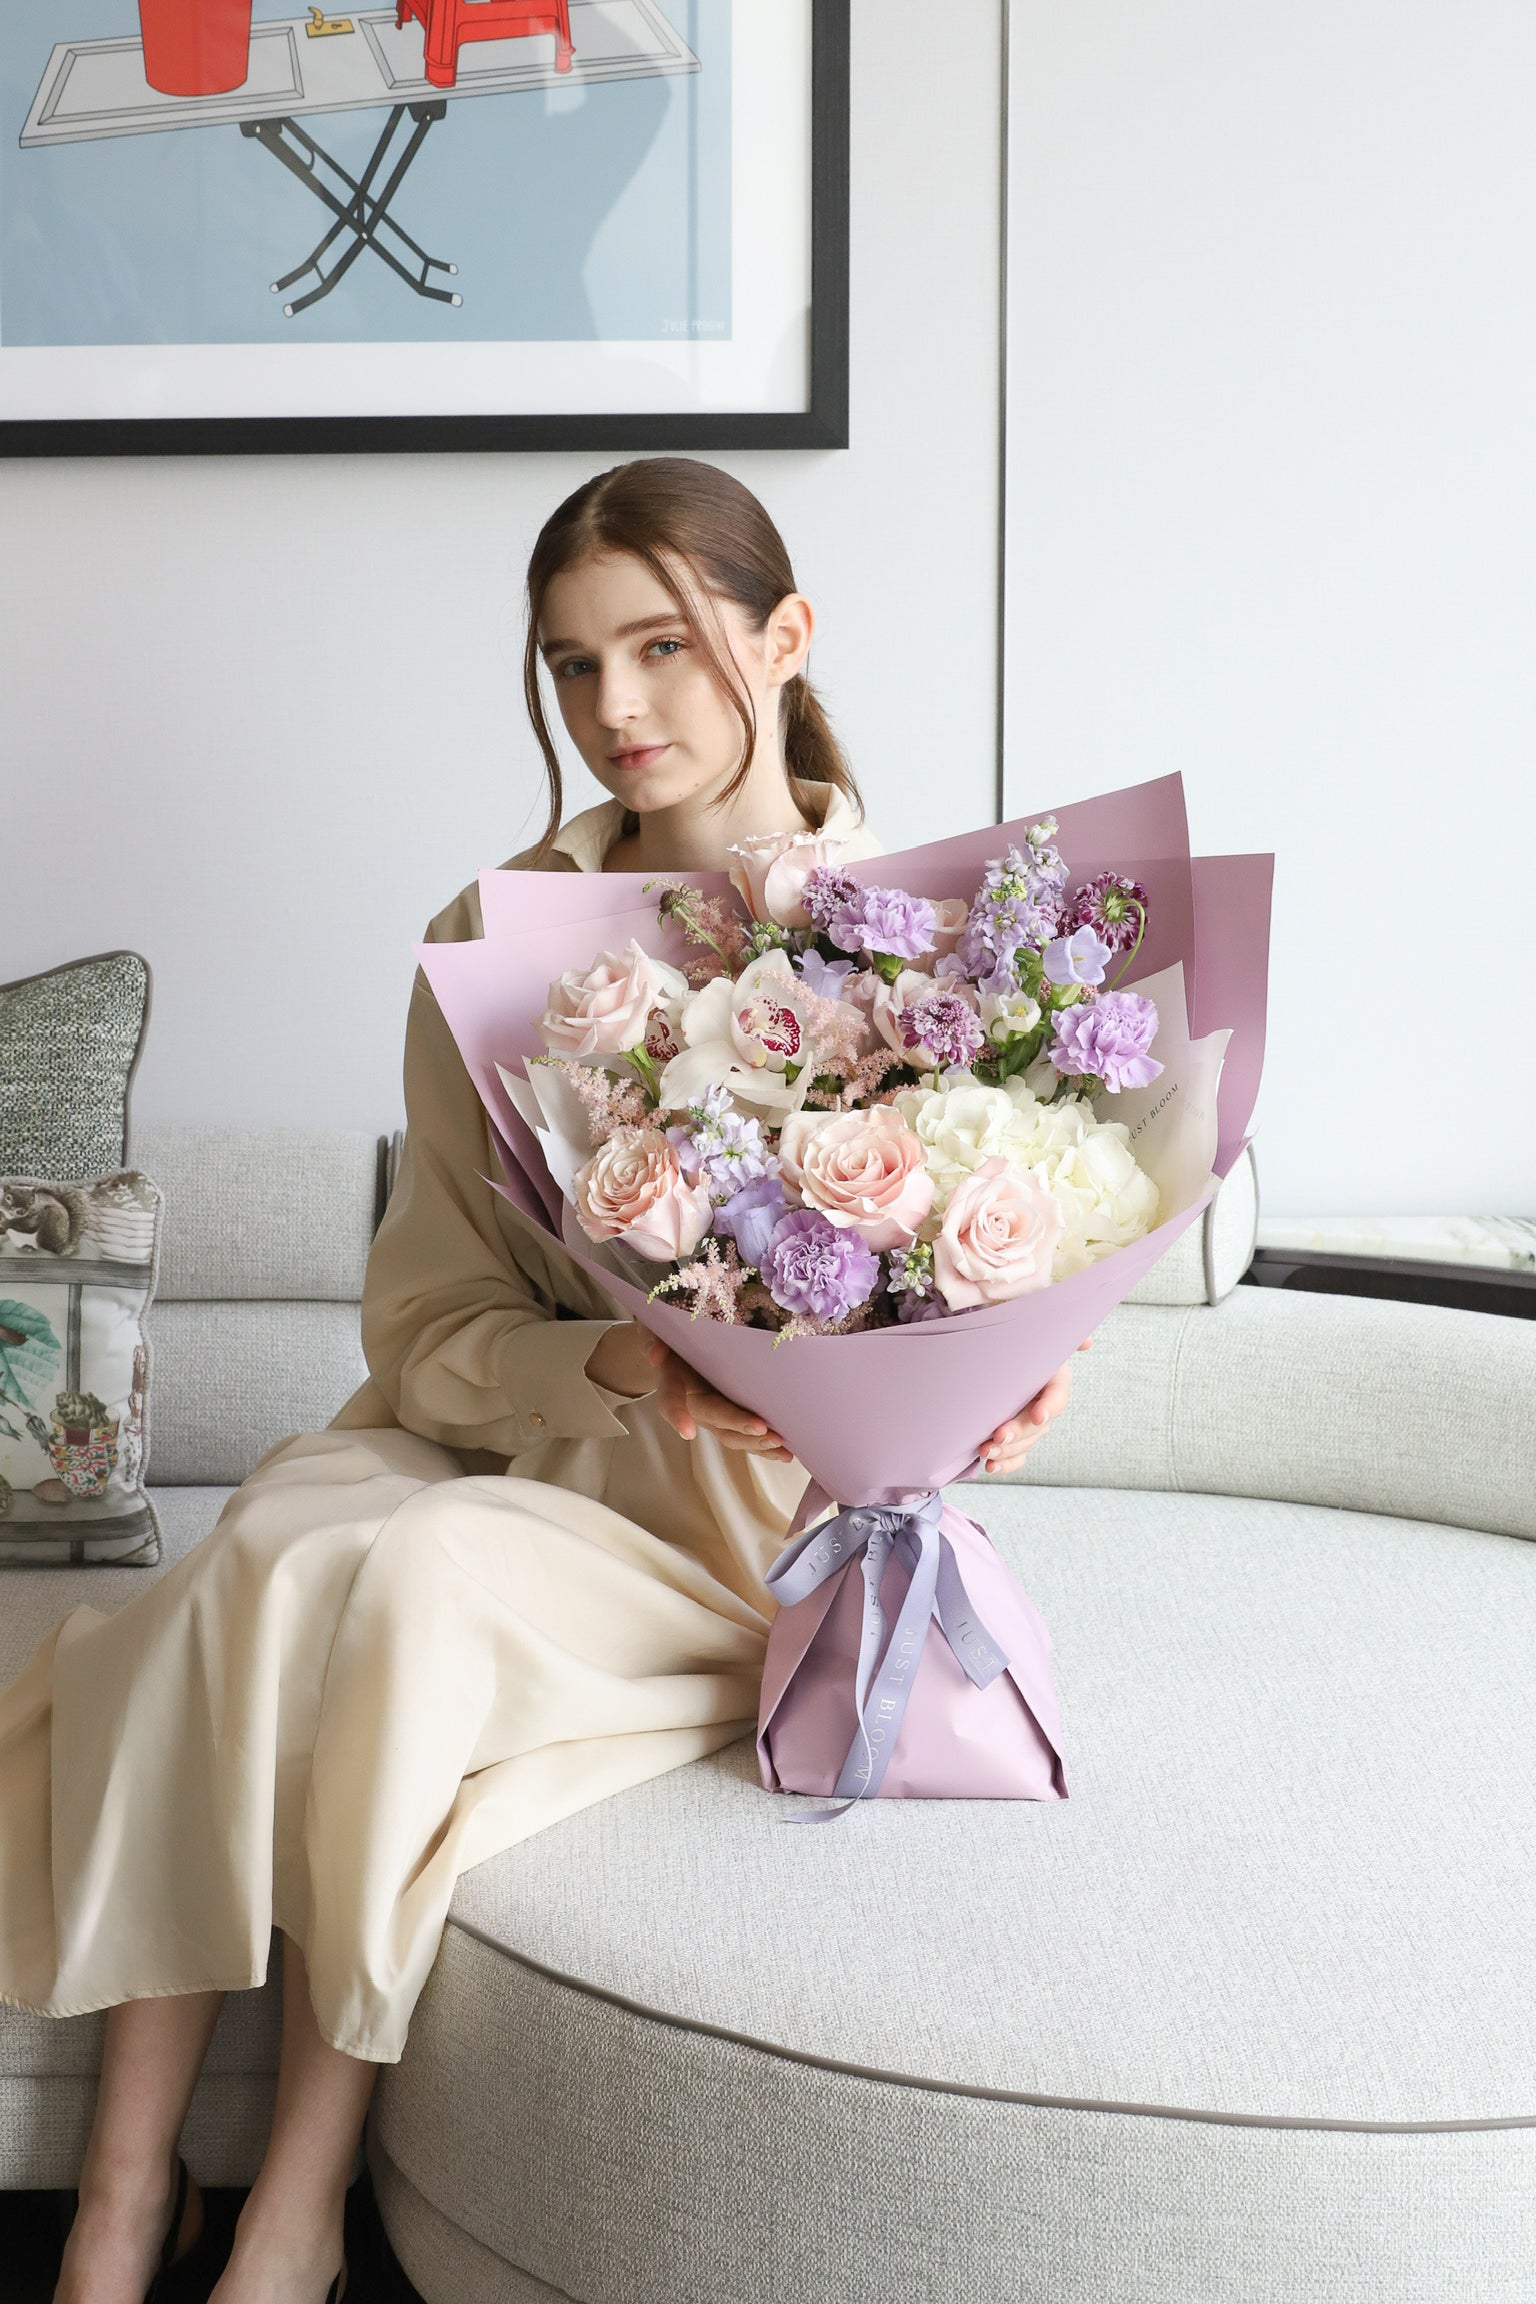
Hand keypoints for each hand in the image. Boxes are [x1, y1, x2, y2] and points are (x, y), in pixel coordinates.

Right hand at [639, 1334, 793, 1460]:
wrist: (669, 1349)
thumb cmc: (667, 1335)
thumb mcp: (654, 1330)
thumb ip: (653, 1339)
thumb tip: (656, 1355)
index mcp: (674, 1379)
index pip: (672, 1397)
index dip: (678, 1414)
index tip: (687, 1432)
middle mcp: (692, 1402)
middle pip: (713, 1418)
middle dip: (737, 1425)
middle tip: (762, 1429)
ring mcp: (710, 1414)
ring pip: (730, 1435)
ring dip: (755, 1443)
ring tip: (781, 1448)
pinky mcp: (726, 1418)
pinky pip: (743, 1436)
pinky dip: (763, 1446)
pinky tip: (786, 1454)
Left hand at [978, 1337, 1091, 1474]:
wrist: (1000, 1359)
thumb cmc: (1018, 1344)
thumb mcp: (1033, 1337)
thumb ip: (1056, 1336)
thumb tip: (1087, 1342)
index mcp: (1054, 1380)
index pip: (1057, 1397)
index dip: (1049, 1407)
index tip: (1037, 1416)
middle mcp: (1046, 1404)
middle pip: (1037, 1425)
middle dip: (1019, 1432)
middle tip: (998, 1436)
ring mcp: (1033, 1424)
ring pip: (1025, 1443)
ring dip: (1007, 1450)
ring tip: (985, 1451)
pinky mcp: (1019, 1438)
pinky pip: (1018, 1456)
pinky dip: (1005, 1464)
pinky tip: (990, 1467)